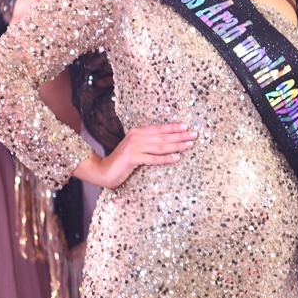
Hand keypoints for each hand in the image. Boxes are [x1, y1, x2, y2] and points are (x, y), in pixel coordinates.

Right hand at [73, 123, 195, 188]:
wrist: (104, 170)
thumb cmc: (121, 161)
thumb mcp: (134, 148)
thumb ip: (146, 144)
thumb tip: (164, 143)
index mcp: (137, 132)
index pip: (159, 128)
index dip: (173, 127)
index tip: (186, 127)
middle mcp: (136, 136)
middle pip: (162, 136)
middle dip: (180, 135)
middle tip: (194, 135)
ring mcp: (134, 147)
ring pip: (160, 146)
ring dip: (176, 145)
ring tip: (189, 144)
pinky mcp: (133, 158)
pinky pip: (153, 158)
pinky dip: (166, 158)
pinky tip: (176, 158)